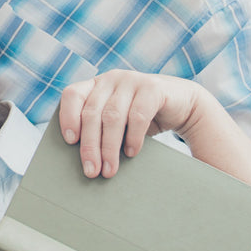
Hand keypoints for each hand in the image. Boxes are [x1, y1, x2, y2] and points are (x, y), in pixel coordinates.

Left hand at [58, 70, 201, 177]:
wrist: (183, 105)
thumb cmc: (142, 118)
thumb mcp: (117, 121)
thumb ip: (99, 129)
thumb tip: (83, 162)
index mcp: (96, 85)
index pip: (72, 95)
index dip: (68, 116)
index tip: (69, 141)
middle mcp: (111, 79)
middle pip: (92, 113)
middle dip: (90, 145)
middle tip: (91, 171)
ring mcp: (132, 80)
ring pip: (112, 116)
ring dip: (109, 147)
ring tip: (109, 170)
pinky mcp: (153, 88)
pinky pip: (138, 115)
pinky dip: (133, 138)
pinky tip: (131, 153)